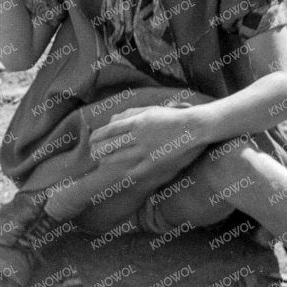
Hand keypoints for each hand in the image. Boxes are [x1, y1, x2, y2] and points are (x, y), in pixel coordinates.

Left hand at [87, 105, 210, 173]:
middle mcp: (138, 136)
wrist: (194, 127)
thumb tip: (114, 119)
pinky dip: (125, 172)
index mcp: (136, 121)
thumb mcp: (149, 111)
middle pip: (111, 144)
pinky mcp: (155, 163)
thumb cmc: (172, 118)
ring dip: (108, 161)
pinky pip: (136, 170)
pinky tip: (119, 176)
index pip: (110, 130)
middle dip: (99, 150)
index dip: (98, 137)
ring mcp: (146, 150)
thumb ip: (131, 114)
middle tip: (93, 154)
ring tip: (102, 163)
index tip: (91, 141)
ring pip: (120, 157)